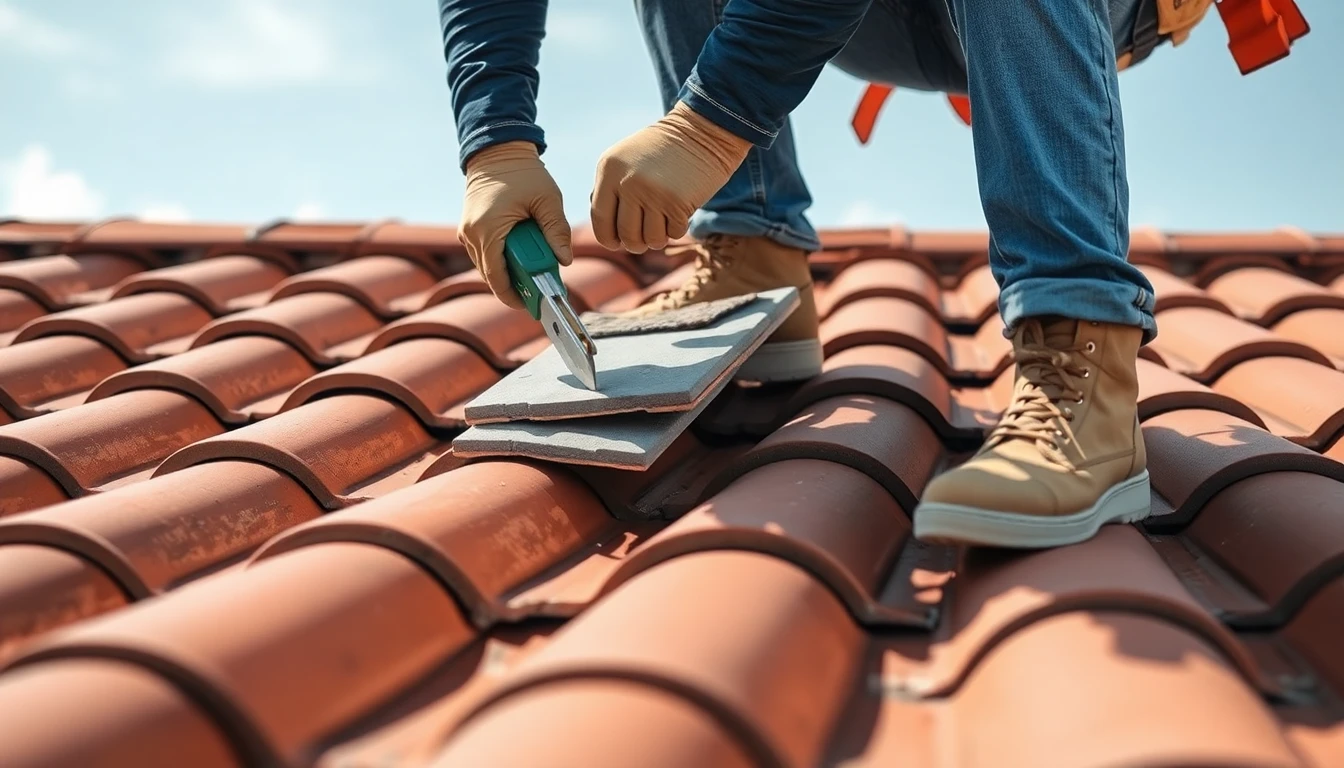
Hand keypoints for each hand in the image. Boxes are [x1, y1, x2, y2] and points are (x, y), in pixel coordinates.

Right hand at [459, 141, 572, 308]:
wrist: (497, 150)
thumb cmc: (523, 173)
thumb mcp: (548, 200)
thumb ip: (558, 231)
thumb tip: (565, 260)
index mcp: (488, 229)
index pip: (498, 277)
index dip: (514, 296)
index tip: (533, 306)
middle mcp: (471, 234)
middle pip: (492, 276)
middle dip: (516, 286)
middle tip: (540, 292)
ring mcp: (466, 232)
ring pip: (487, 267)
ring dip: (509, 272)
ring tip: (534, 272)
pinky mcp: (468, 229)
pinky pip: (484, 255)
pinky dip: (502, 260)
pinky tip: (522, 257)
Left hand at [590, 101, 750, 252]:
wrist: (700, 132)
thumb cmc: (661, 152)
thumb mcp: (625, 161)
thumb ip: (610, 190)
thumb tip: (606, 231)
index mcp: (609, 169)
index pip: (600, 219)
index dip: (608, 238)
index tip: (617, 243)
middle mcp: (627, 182)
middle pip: (626, 235)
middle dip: (636, 244)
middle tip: (643, 240)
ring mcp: (652, 193)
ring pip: (650, 239)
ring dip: (657, 239)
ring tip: (662, 225)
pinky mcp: (677, 203)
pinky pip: (673, 234)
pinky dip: (677, 230)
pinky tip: (679, 214)